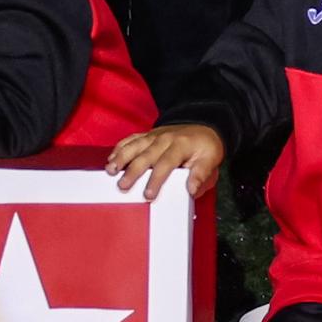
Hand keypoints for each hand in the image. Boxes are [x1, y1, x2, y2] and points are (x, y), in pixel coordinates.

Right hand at [108, 120, 225, 189]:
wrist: (203, 127)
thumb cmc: (205, 148)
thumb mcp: (211, 160)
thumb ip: (201, 175)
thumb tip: (191, 190)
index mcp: (181, 145)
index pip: (166, 163)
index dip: (156, 179)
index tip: (148, 195)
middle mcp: (165, 139)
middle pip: (146, 155)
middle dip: (133, 171)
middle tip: (123, 186)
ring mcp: (154, 136)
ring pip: (135, 146)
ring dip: (121, 158)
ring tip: (110, 171)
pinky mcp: (147, 135)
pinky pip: (131, 139)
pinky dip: (120, 148)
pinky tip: (110, 159)